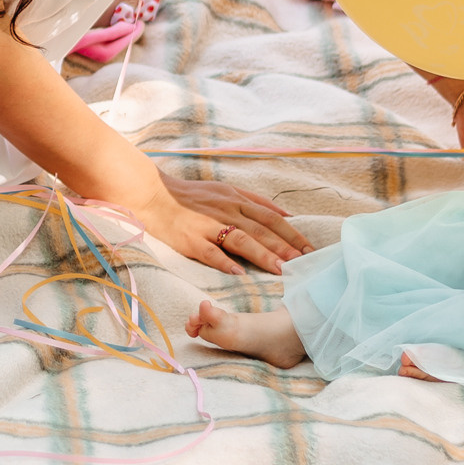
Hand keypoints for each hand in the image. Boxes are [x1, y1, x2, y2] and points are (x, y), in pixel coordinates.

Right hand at [129, 178, 310, 275]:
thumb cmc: (191, 196)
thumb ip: (255, 202)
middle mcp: (225, 210)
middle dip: (284, 247)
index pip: (270, 217)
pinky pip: (210, 251)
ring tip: (281, 270)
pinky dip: (224, 262)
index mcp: (236, 199)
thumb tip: (287, 215)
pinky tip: (239, 274)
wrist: (153, 194)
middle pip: (261, 229)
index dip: (292, 233)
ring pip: (241, 239)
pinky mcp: (190, 239)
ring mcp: (207, 224)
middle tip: (304, 263)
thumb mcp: (226, 190)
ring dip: (262, 255)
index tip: (310, 250)